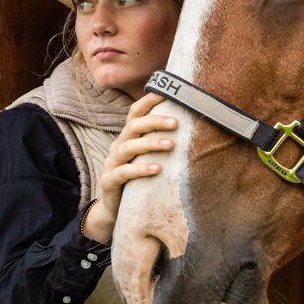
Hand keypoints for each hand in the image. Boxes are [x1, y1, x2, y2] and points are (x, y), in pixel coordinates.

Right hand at [83, 92, 177, 243]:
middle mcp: (119, 147)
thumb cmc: (139, 181)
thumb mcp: (150, 159)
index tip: (168, 93)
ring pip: (128, 147)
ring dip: (150, 143)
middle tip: (176, 122)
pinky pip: (123, 173)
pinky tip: (156, 169)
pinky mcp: (110, 182)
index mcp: (128, 138)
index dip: (148, 101)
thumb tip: (193, 129)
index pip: (135, 113)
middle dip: (154, 121)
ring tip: (171, 144)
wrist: (115, 210)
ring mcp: (112, 164)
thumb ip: (162, 144)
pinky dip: (140, 169)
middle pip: (133, 126)